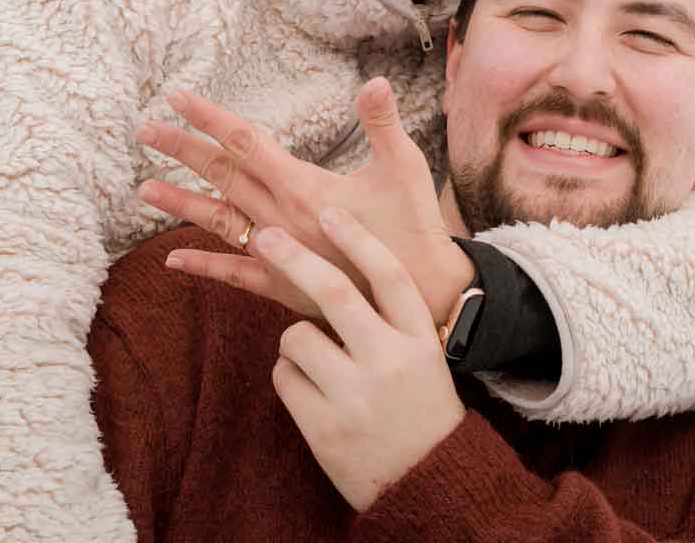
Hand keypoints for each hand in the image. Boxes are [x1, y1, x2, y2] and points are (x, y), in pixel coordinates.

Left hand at [135, 79, 474, 322]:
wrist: (419, 299)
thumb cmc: (414, 228)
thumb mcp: (404, 167)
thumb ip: (382, 122)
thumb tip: (373, 81)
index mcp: (305, 186)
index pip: (246, 143)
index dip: (210, 118)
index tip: (177, 98)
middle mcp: (281, 219)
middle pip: (222, 176)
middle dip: (183, 150)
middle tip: (145, 129)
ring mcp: (278, 254)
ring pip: (219, 222)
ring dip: (180, 204)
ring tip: (144, 190)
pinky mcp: (282, 285)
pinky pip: (233, 273)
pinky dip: (202, 265)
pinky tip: (172, 261)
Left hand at [257, 208, 465, 511]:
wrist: (427, 483)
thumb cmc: (418, 406)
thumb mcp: (423, 355)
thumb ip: (390, 316)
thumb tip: (339, 261)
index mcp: (419, 338)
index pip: (388, 275)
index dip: (357, 239)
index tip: (329, 211)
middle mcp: (391, 361)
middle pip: (334, 292)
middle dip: (294, 258)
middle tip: (266, 235)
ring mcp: (357, 397)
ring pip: (297, 336)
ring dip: (294, 340)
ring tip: (318, 362)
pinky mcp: (325, 429)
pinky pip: (283, 376)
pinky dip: (289, 375)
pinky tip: (313, 393)